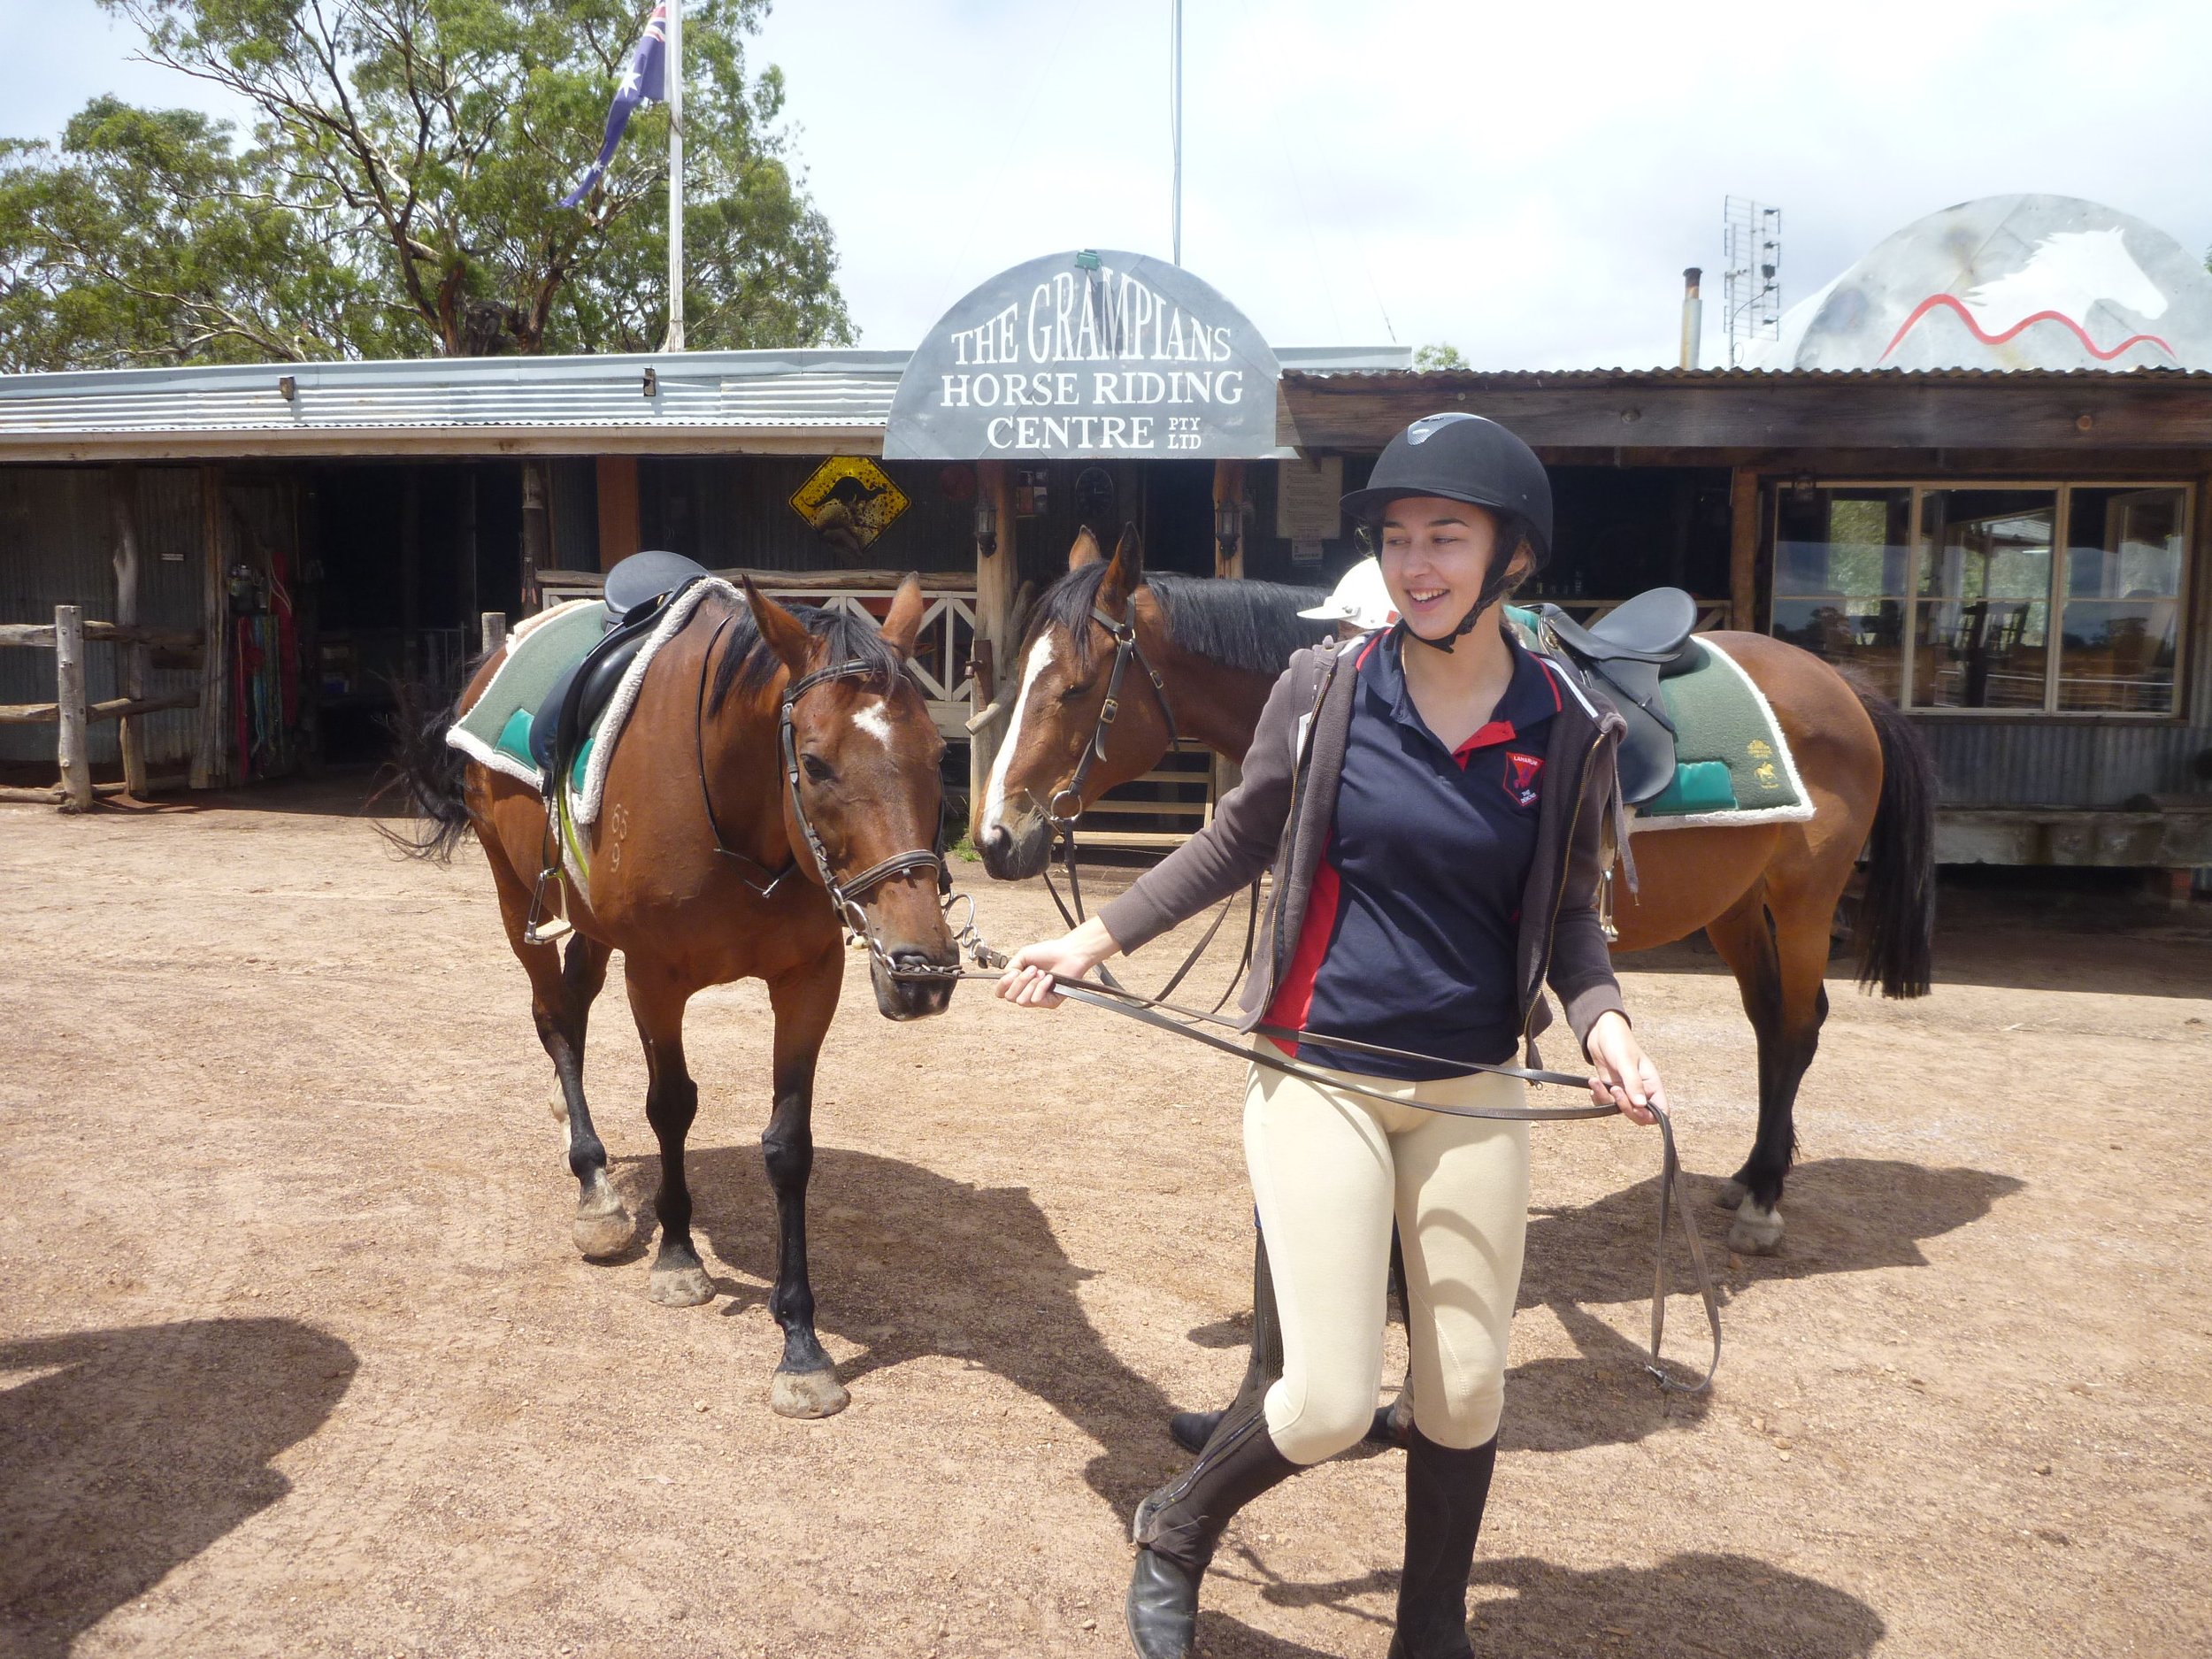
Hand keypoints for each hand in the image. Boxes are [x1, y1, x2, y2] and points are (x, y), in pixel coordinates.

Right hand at [994, 917, 1118, 1009]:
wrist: (1069, 954)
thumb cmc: (1050, 953)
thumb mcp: (1023, 955)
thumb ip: (1009, 967)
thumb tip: (1005, 978)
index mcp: (1019, 981)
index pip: (1001, 992)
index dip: (1003, 984)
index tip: (1013, 973)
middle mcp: (1027, 991)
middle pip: (1010, 997)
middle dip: (1020, 981)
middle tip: (1032, 969)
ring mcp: (1038, 998)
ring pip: (1022, 1001)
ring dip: (1031, 984)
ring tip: (1041, 973)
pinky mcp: (1050, 1003)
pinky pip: (1036, 1000)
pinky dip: (1042, 987)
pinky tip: (1049, 979)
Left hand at [1585, 1010, 1662, 1125]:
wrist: (1601, 1032)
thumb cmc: (1619, 1041)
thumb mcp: (1626, 1061)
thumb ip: (1634, 1083)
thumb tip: (1641, 1105)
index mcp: (1652, 1083)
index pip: (1661, 1111)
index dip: (1651, 1116)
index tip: (1636, 1108)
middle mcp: (1642, 1090)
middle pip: (1640, 1115)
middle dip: (1625, 1108)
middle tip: (1614, 1091)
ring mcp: (1626, 1091)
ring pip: (1620, 1110)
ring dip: (1606, 1099)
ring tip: (1597, 1081)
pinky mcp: (1612, 1089)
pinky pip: (1607, 1103)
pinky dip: (1599, 1098)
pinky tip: (1594, 1085)